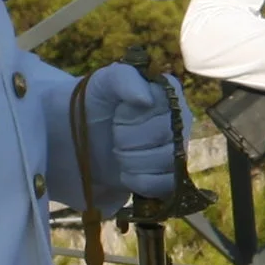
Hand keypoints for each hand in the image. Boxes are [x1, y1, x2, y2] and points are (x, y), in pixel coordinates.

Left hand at [84, 61, 178, 202]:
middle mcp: (181, 121)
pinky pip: (165, 185)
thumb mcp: (105, 82)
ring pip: (165, 162)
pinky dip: (139, 181)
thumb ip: (125, 79)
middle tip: (115, 134)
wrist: (84, 136)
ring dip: (131, 161)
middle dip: (128, 139)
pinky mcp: (171, 177)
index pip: (162, 108)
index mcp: (169, 94)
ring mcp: (179, 150)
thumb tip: (146, 100)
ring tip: (119, 152)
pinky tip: (125, 173)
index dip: (133, 115)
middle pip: (164, 137)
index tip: (117, 112)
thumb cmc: (98, 103)